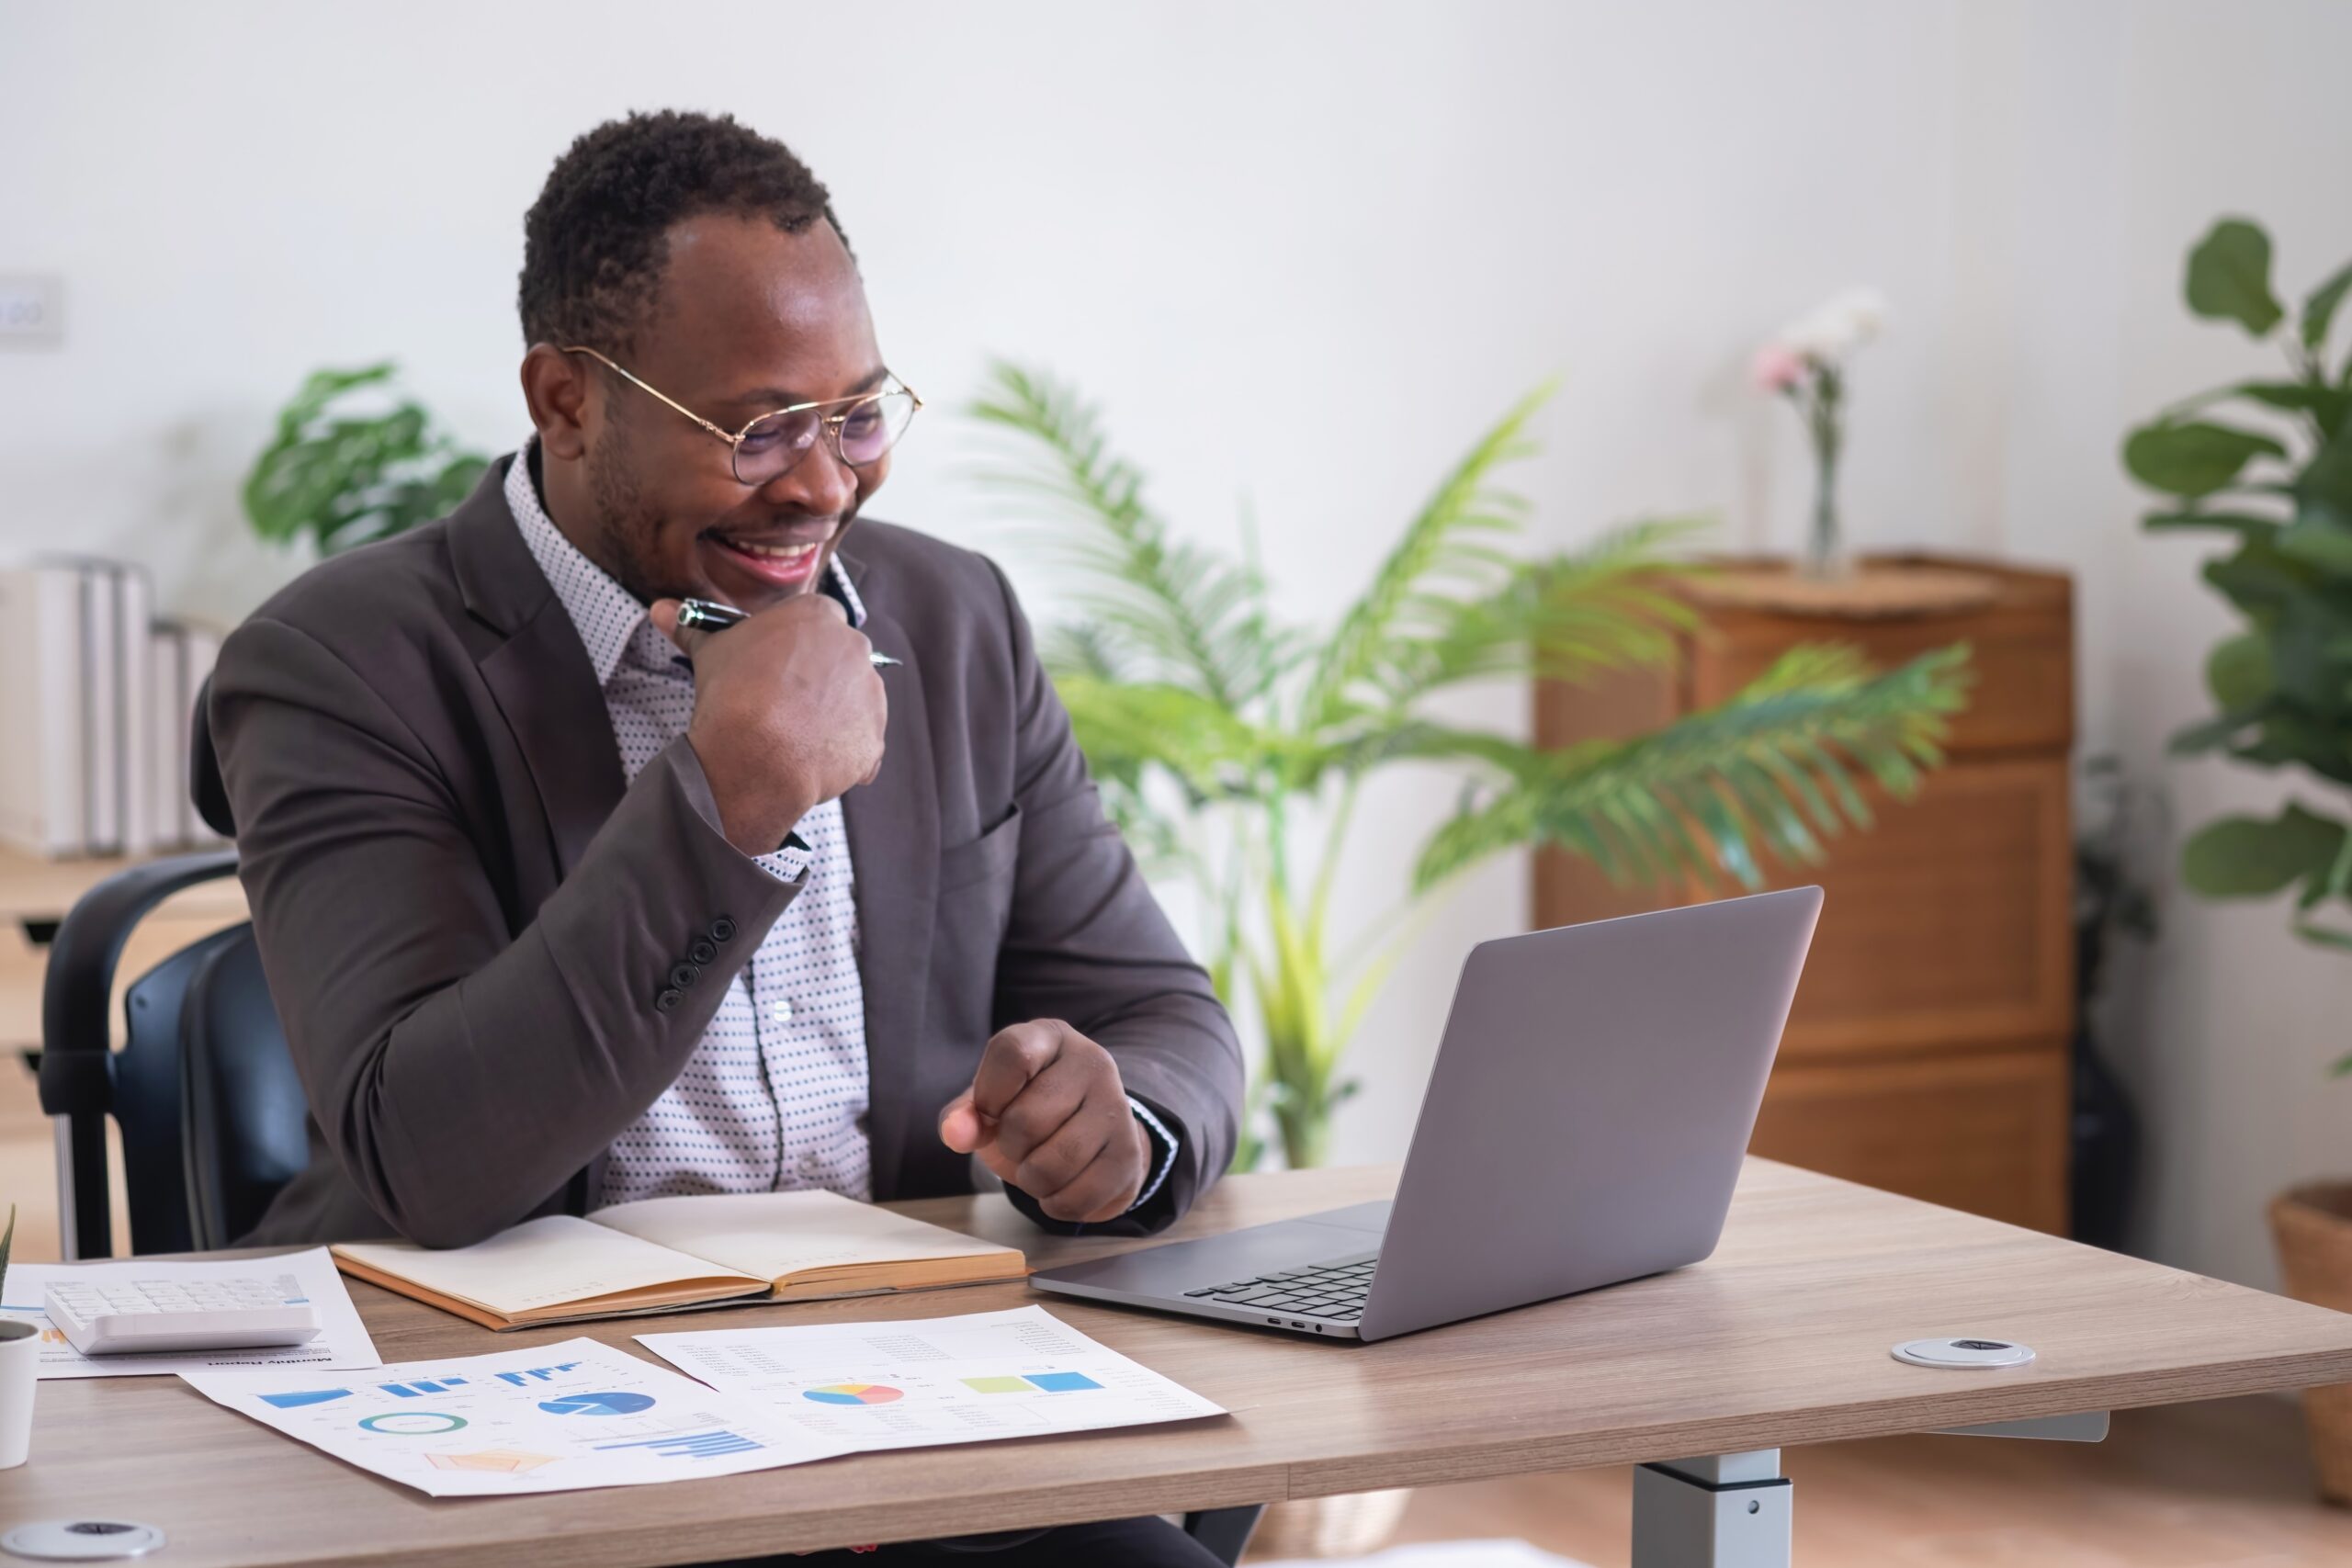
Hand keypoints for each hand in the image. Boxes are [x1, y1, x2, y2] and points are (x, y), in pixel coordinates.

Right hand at [651, 595, 885, 855]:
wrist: (754, 753)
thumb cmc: (732, 694)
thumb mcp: (710, 653)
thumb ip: (691, 628)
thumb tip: (659, 609)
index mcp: (818, 616)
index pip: (817, 621)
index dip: (798, 647)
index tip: (780, 668)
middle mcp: (854, 648)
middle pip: (840, 661)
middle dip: (819, 681)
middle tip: (785, 705)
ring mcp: (870, 693)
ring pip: (855, 701)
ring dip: (834, 715)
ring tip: (795, 736)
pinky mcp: (875, 735)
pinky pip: (864, 744)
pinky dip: (845, 754)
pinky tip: (812, 762)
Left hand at [938, 1020, 1150, 1222]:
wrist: (1087, 1138)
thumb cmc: (1028, 1109)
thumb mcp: (991, 1102)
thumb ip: (964, 1114)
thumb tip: (955, 1133)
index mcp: (1050, 1037)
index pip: (1012, 1054)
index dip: (988, 1095)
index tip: (991, 1112)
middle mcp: (1092, 1062)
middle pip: (1026, 1120)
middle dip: (1010, 1145)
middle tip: (1021, 1142)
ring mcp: (1117, 1107)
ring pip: (1053, 1165)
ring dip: (1031, 1179)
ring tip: (1038, 1164)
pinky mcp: (1129, 1153)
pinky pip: (1078, 1197)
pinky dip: (1056, 1204)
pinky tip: (1060, 1186)